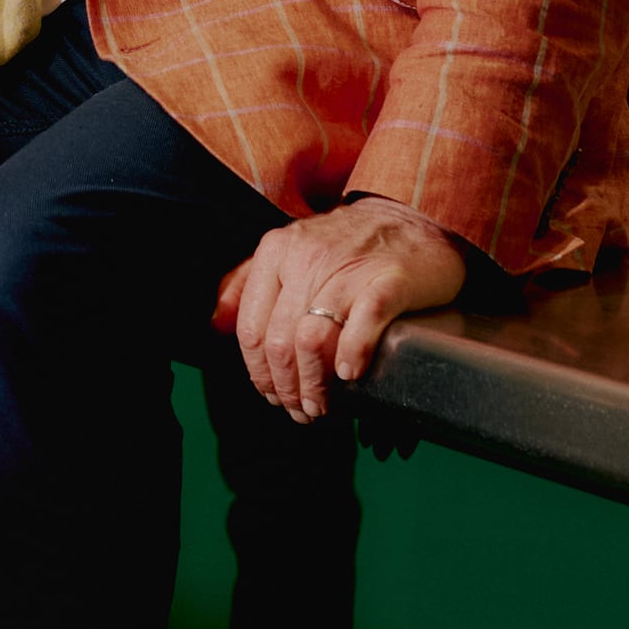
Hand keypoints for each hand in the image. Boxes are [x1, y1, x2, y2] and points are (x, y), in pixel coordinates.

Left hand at [215, 195, 466, 422]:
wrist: (413, 218)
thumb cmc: (349, 244)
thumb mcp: (289, 252)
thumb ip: (247, 283)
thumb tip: (215, 325)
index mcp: (276, 251)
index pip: (251, 329)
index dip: (259, 374)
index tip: (273, 396)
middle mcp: (306, 257)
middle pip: (279, 343)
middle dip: (287, 389)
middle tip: (301, 410)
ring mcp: (348, 268)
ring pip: (311, 340)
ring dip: (314, 385)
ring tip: (322, 405)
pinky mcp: (389, 279)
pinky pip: (362, 324)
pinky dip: (351, 355)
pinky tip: (350, 374)